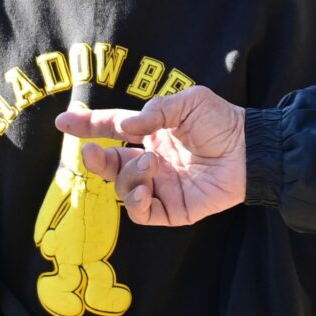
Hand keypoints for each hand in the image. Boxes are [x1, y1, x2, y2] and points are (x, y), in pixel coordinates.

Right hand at [57, 87, 246, 227]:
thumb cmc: (223, 122)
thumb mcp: (188, 102)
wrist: (251, 149)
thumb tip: (125, 127)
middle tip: (92, 152)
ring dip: (127, 175)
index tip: (64, 122)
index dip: (89, 126)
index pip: (113, 130)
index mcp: (152, 133)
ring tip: (149, 162)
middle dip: (97, 159)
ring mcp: (161, 186)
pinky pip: (142, 213)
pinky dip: (135, 203)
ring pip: (123, 188)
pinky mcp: (173, 209)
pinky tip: (142, 189)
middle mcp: (152, 160)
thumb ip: (155, 111)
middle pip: (110, 164)